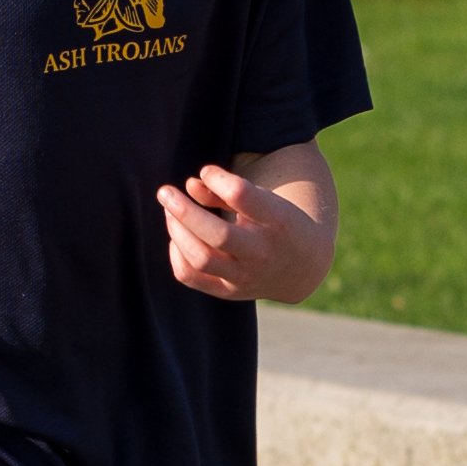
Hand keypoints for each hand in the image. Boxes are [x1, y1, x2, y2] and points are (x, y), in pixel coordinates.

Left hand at [159, 163, 319, 302]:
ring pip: (199, 258)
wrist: (301, 268)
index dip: (217, 178)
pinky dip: (176, 254)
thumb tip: (189, 185)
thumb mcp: (263, 200)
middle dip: (183, 210)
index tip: (206, 172)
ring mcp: (244, 277)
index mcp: (277, 222)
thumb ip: (225, 190)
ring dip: (176, 231)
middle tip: (165, 192)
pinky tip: (178, 237)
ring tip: (170, 211)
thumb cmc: (275, 222)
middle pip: (216, 234)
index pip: (242, 195)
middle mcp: (261, 253)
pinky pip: (189, 277)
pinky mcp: (228, 292)